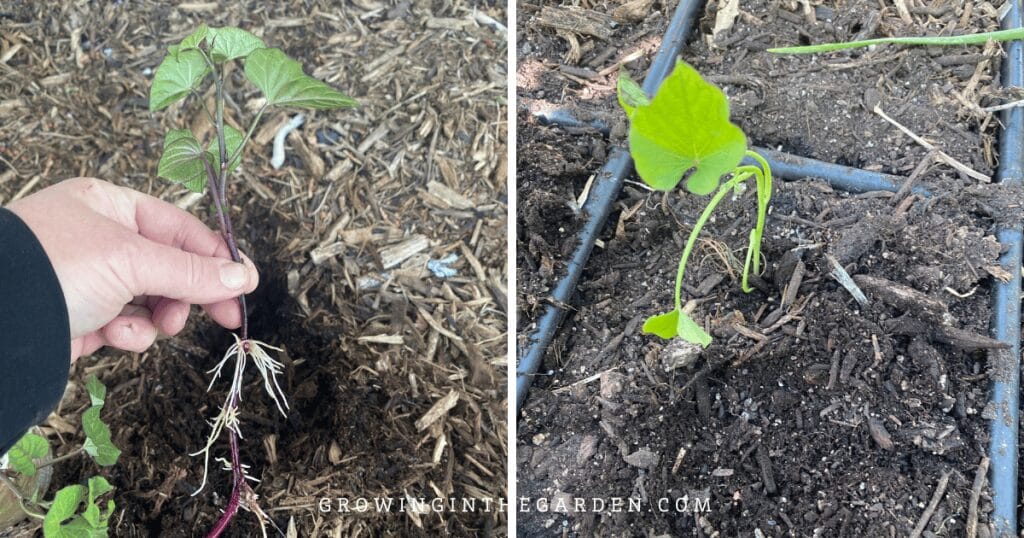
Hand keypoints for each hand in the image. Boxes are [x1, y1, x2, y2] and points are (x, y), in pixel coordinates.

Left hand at [7, 178, 257, 361]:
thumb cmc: (53, 269)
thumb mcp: (132, 261)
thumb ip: (191, 271)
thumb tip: (242, 276)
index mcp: (108, 205)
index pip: (179, 227)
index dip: (215, 256)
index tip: (245, 283)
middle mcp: (99, 237)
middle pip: (169, 266)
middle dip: (188, 293)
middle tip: (225, 317)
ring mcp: (88, 278)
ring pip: (151, 300)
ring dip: (158, 316)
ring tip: (157, 326)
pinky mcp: (80, 316)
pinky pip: (124, 323)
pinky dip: (127, 333)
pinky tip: (115, 336)